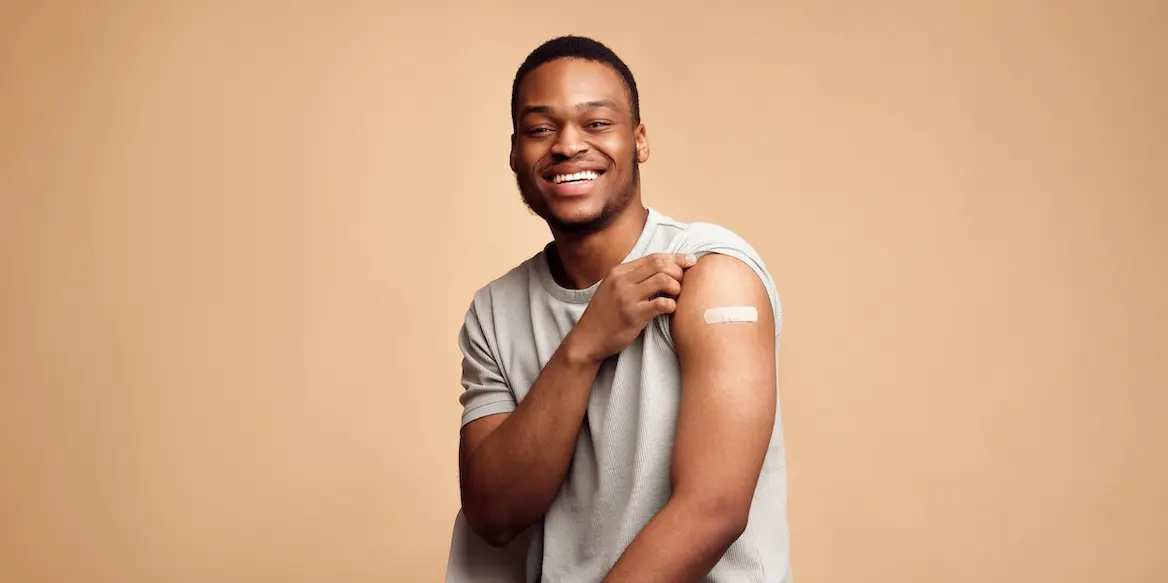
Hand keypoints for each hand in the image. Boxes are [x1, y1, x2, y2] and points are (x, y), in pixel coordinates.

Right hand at [568, 252, 697, 363]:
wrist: (588, 338)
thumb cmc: (605, 315)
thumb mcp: (612, 288)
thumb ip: (632, 278)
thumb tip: (661, 269)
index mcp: (619, 272)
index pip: (653, 257)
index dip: (676, 258)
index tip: (691, 261)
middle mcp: (622, 280)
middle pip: (660, 264)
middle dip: (679, 270)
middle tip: (685, 281)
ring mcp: (627, 297)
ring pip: (663, 280)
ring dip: (676, 287)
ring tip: (676, 296)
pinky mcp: (633, 315)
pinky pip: (661, 304)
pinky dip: (671, 305)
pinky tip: (670, 309)